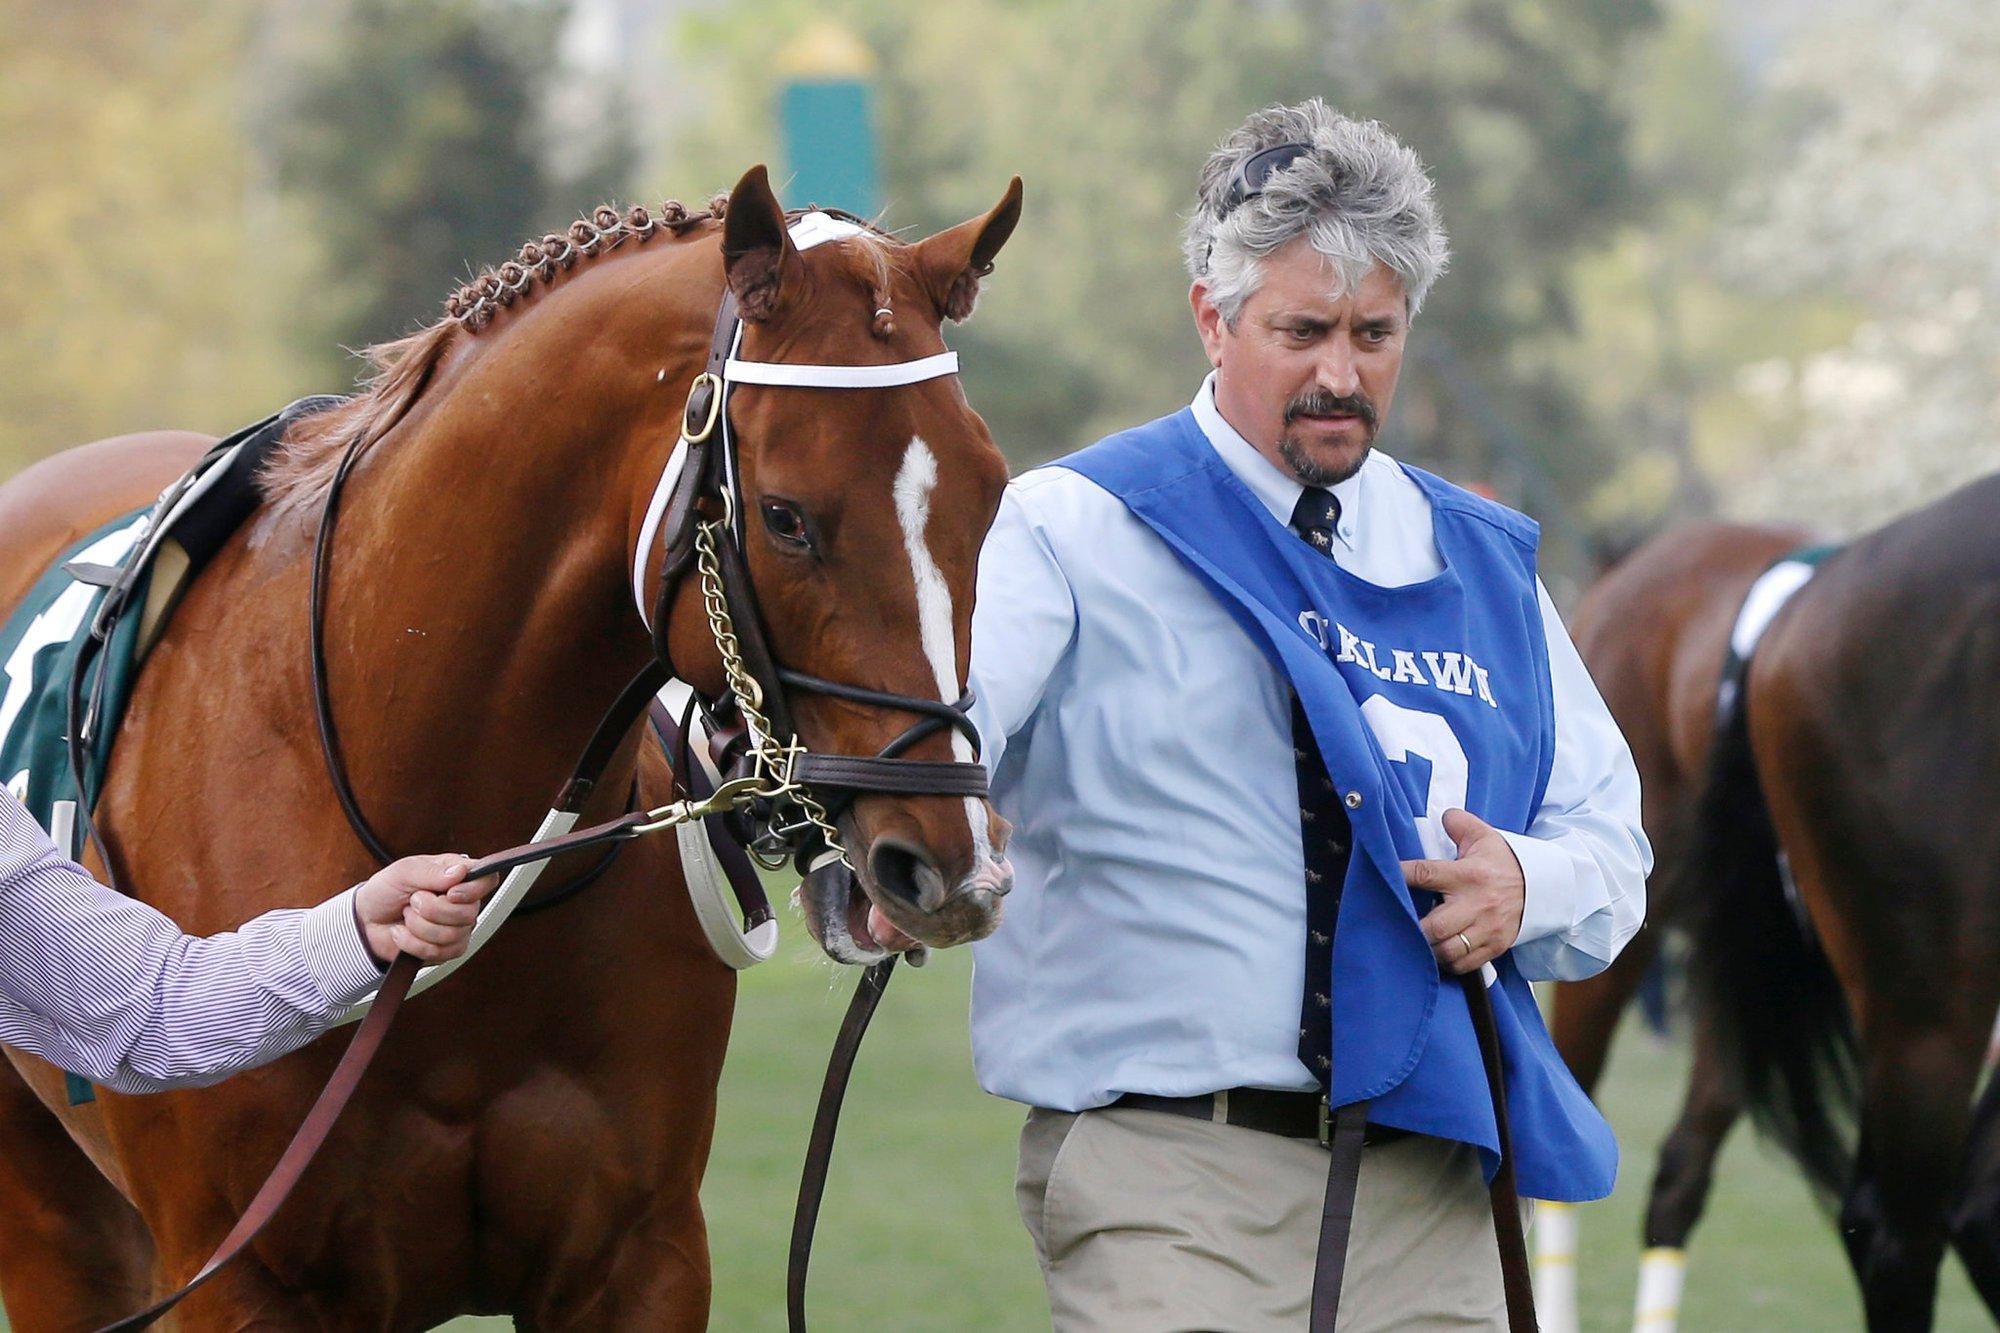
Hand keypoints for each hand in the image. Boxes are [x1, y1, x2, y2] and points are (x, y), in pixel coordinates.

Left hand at [354, 855, 499, 965]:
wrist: (366, 920)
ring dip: (419, 926)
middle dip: (432, 910)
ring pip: (452, 935)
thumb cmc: (387, 890)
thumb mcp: (403, 872)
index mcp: (459, 876)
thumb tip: (460, 871)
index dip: (474, 889)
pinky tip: (403, 933)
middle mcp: (463, 903)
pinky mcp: (445, 951)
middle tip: (413, 900)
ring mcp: (457, 928)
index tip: (451, 893)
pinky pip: (438, 952)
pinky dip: (412, 943)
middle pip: (469, 913)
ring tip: (406, 916)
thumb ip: (432, 871)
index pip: (488, 880)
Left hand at [1400, 809, 1524, 974]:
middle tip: (1399, 926)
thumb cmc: (1505, 862)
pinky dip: (1448, 963)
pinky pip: (1465, 964)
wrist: (1544, 886)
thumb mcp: (1485, 837)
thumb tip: (1443, 815)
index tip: (1385, 876)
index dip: (1401, 875)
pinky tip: (1437, 954)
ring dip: (1428, 950)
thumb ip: (1460, 824)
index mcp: (1469, 875)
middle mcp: (1477, 904)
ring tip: (1416, 943)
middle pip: (1436, 927)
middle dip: (1414, 930)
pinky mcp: (1495, 946)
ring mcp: (1487, 929)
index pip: (1426, 874)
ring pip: (1449, 950)